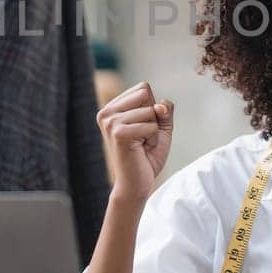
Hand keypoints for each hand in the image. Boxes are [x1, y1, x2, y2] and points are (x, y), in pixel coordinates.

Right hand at [96, 81, 175, 202]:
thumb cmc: (147, 156)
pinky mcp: (118, 133)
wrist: (136, 184)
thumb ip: (164, 110)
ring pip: (150, 111)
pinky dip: (153, 139)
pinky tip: (141, 150)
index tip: (143, 128)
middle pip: (146, 94)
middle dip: (153, 117)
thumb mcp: (160, 127)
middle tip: (143, 137)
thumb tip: (161, 105)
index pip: (143, 88)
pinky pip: (151, 126)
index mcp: (112, 108)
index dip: (152, 108)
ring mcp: (110, 122)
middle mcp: (107, 112)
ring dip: (153, 130)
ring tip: (141, 145)